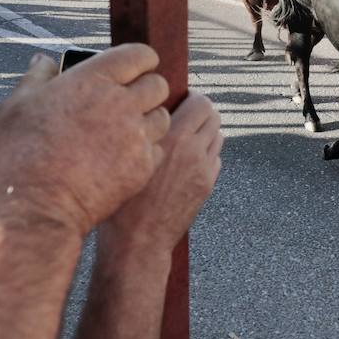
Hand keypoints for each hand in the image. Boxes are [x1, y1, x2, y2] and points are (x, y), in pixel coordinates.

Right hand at [0, 47, 170, 237]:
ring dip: (148, 120)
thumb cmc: (16, 155)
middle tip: (129, 99)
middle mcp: (121, 103)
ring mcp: (135, 137)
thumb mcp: (15, 105)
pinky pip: (157, 149)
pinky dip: (145, 150)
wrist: (30, 209)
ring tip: (125, 130)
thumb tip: (45, 62)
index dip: (139, 60)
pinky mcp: (142, 168)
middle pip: (158, 85)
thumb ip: (37, 78)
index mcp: (93, 79)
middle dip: (146, 88)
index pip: (140, 55)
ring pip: (162, 118)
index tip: (133, 68)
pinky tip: (122, 157)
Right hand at [101, 92, 221, 260]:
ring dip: (204, 132)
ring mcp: (203, 170)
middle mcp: (193, 151)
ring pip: (217, 136)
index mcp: (172, 138)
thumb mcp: (128, 154)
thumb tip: (155, 110)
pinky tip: (185, 161)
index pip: (200, 102)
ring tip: (183, 138)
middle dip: (201, 112)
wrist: (138, 241)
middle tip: (183, 116)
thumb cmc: (121, 198)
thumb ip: (146, 130)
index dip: (191, 97)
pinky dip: (205, 153)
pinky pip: (215, 158)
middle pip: (213, 116)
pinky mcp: (207, 185)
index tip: (179, 100)